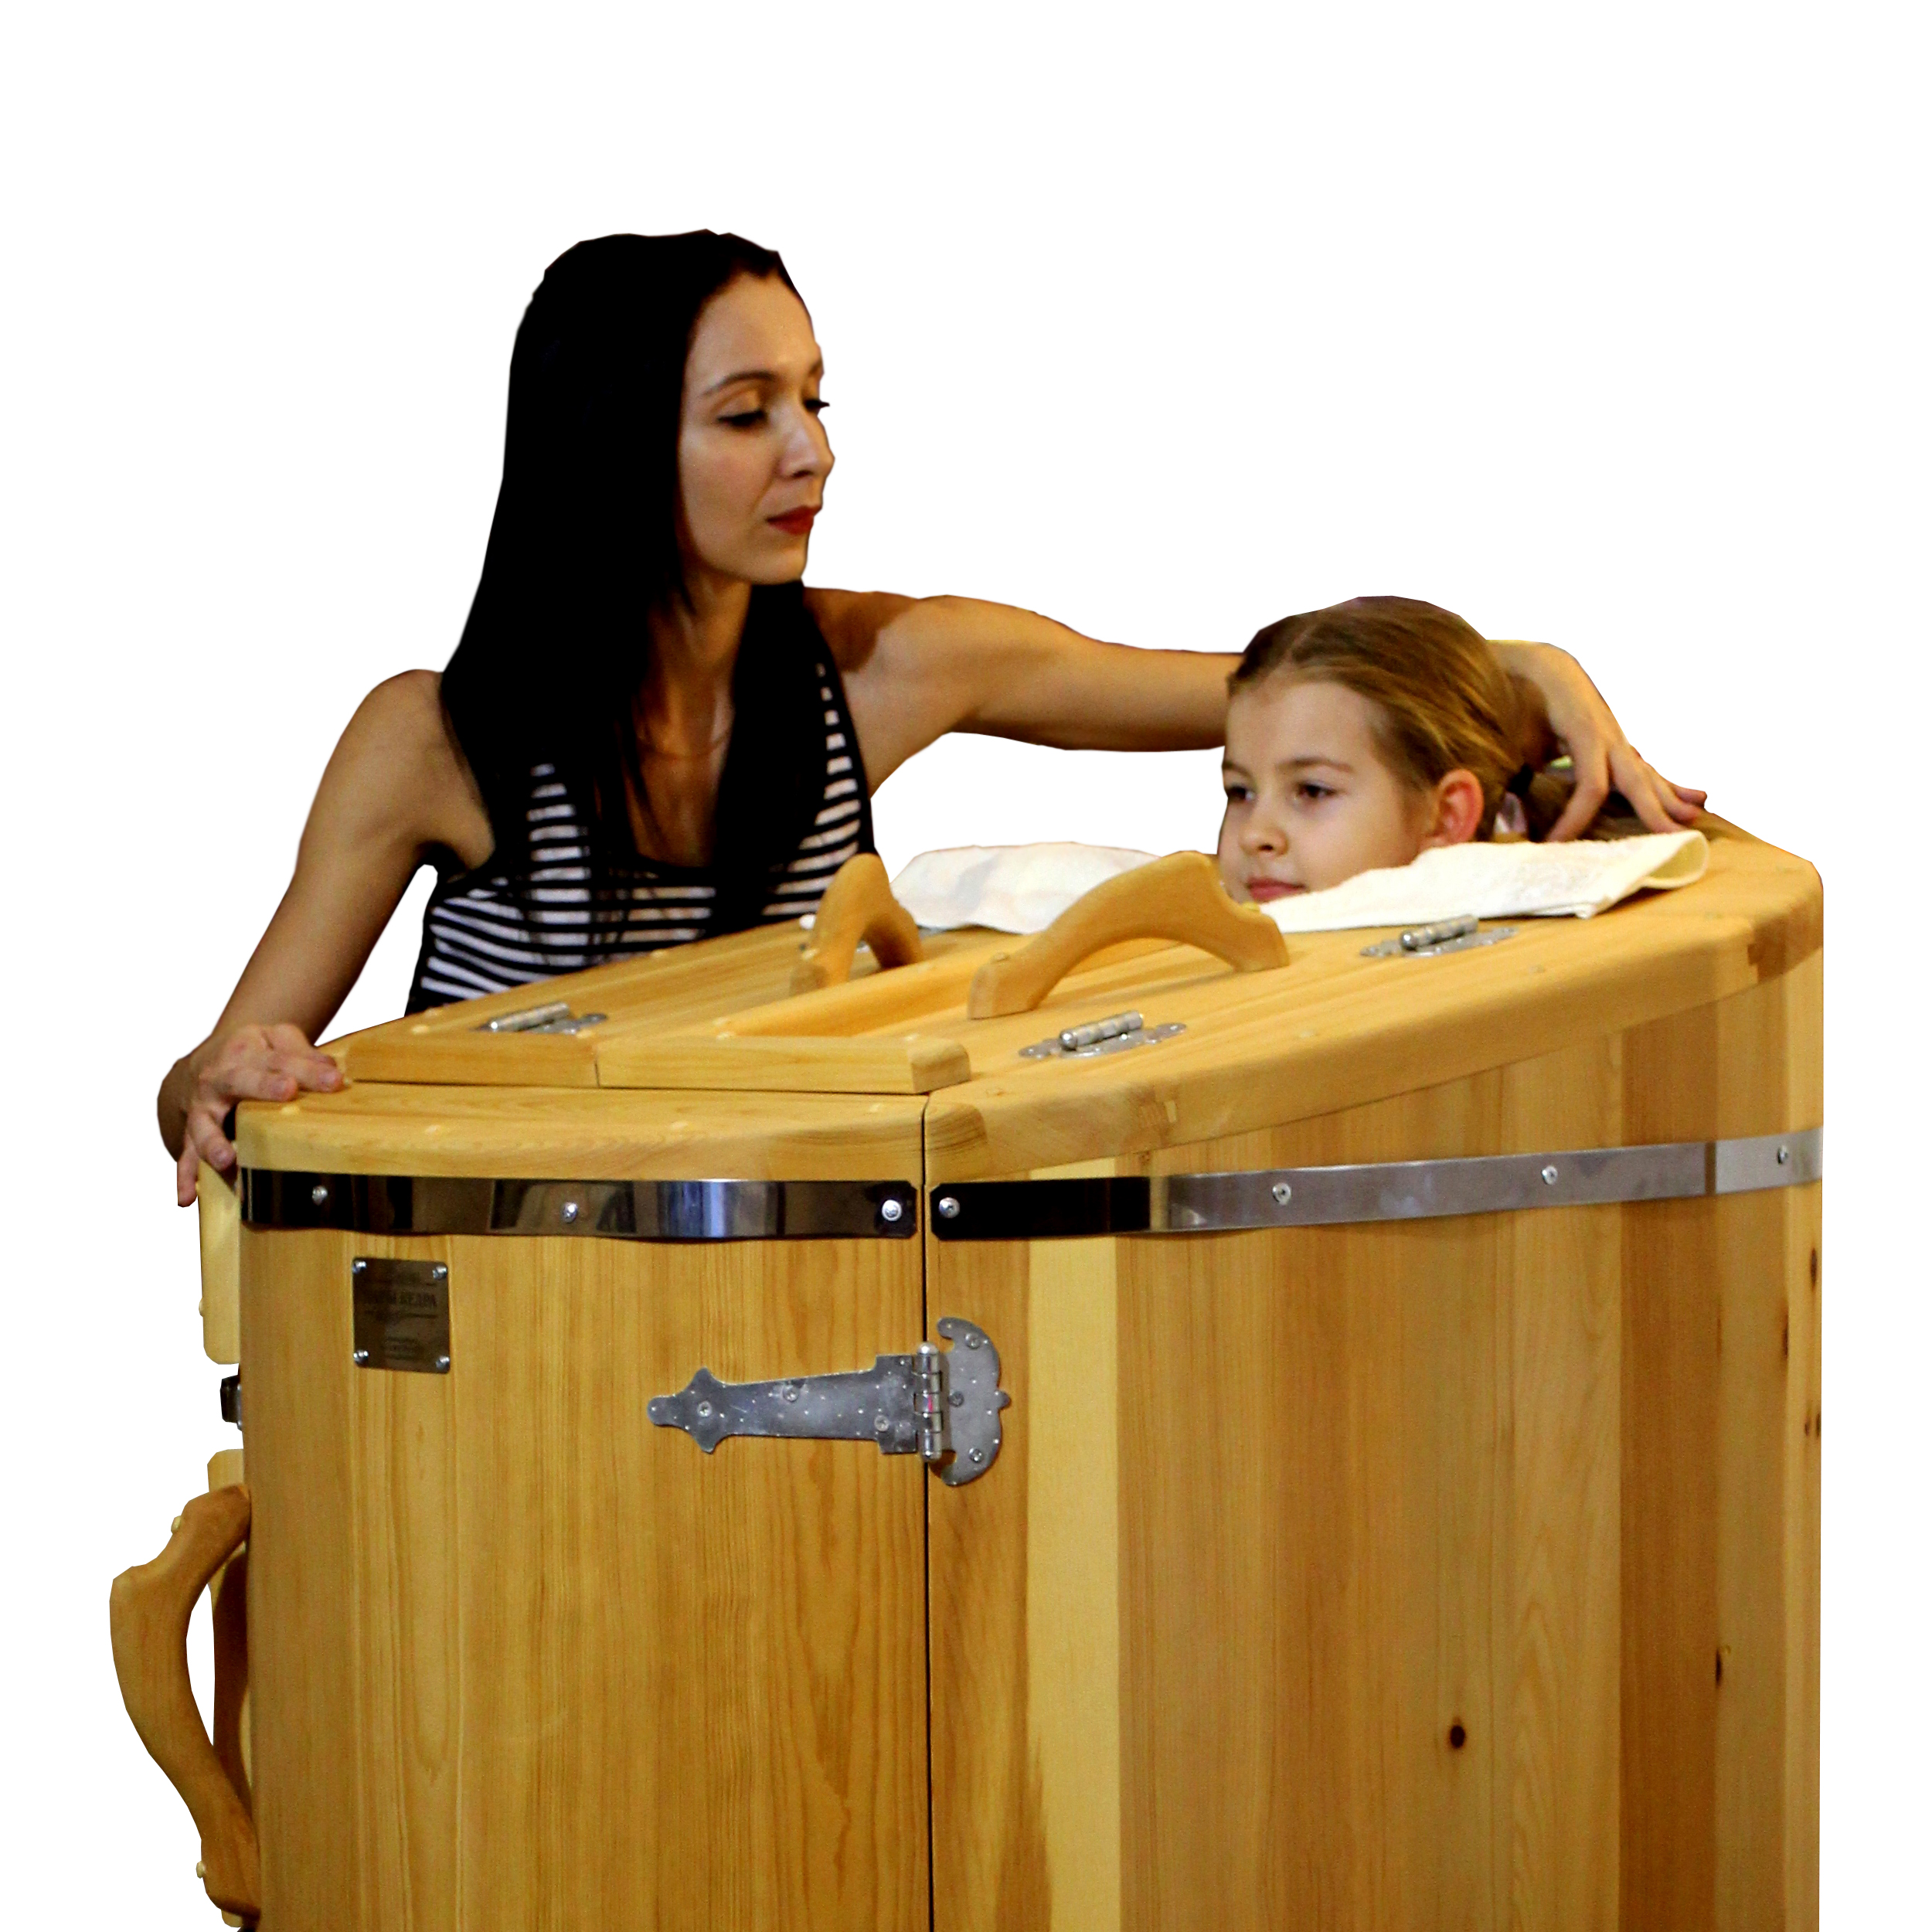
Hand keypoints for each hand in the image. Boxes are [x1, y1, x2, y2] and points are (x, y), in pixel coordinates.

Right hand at [176, 1024, 342, 1206]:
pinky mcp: (192, 1133)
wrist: (204, 1062)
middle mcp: (218, 1079)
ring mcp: (202, 1109)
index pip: (280, 1059)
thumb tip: (331, 1070)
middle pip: (240, 1081)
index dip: (308, 1069)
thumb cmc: (250, 1053)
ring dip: (214, 1143)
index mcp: (244, 1052)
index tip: (334, 1080)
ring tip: (227, 1159)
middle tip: (287, 1091)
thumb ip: (302, 1052)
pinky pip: (186, 1156)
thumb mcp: (275, 1039)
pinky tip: (187, 1197)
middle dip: (263, 1086)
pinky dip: (185, 1176)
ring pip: (205, 1125)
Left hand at [1504, 642, 1706, 841]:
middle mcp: (1610, 737)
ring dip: (1670, 799)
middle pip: (1636, 780)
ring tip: (1694, 818)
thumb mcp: (1515, 732)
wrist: (1543, 666)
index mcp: (1585, 734)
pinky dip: (1668, 786)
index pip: (1591, 786)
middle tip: (1672, 840)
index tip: (1553, 845)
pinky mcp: (1617, 746)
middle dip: (1653, 812)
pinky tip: (1696, 797)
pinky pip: (1645, 769)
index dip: (1575, 819)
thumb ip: (1512, 769)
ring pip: (1647, 774)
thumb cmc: (1525, 698)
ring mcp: (1618, 740)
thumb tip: (1504, 815)